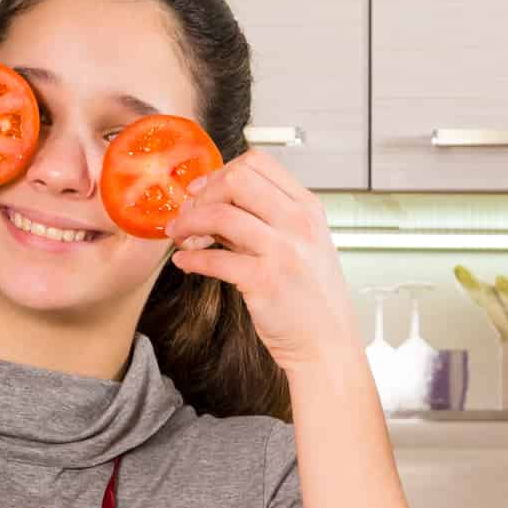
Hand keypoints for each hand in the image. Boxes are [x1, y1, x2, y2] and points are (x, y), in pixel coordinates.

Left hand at [162, 152, 357, 379]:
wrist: (327, 344)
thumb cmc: (312, 298)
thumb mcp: (303, 245)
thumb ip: (266, 220)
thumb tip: (217, 202)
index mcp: (307, 209)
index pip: (258, 163)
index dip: (222, 172)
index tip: (204, 190)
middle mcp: (298, 224)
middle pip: (237, 178)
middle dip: (203, 194)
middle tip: (189, 213)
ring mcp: (282, 251)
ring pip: (220, 214)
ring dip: (189, 223)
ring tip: (180, 236)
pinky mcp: (264, 281)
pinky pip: (213, 259)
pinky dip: (191, 259)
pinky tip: (184, 262)